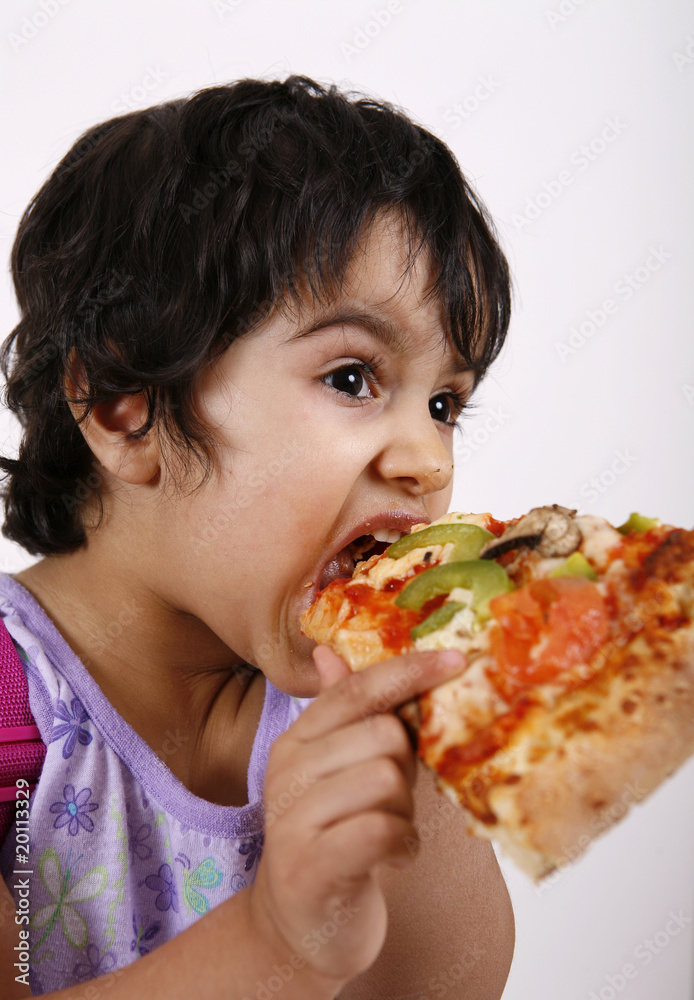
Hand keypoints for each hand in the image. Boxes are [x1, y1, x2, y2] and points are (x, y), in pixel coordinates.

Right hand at [248, 646, 464, 983]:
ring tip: (387, 832)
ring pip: (387, 781)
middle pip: (385, 736)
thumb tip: (329, 651)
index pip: (357, 689)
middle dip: (407, 772)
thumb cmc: (332, 838)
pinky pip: (382, 830)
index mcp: (297, 739)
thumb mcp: (336, 772)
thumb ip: (342, 715)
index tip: (459, 659)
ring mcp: (292, 818)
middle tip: (393, 803)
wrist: (300, 927)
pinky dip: (402, 846)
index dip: (410, 671)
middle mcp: (287, 770)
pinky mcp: (310, 865)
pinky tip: (392, 858)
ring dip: (404, 813)